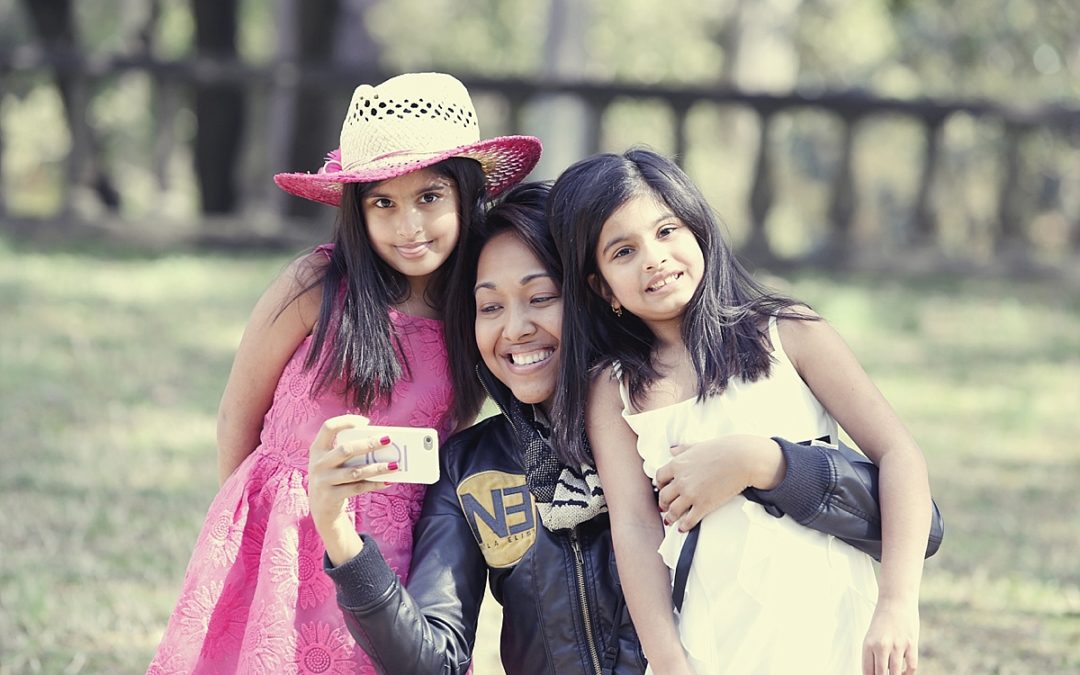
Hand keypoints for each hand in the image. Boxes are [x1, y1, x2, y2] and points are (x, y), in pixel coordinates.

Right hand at [307, 414, 398, 563]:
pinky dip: (375, 484)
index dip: (347, 421)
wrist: (321, 508)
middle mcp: (318, 464)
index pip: (328, 427)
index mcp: (317, 449)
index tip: (366, 422)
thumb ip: (350, 451)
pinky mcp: (331, 497)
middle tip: (388, 440)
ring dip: (377, 468)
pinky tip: (388, 481)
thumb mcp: (334, 462)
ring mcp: (323, 481)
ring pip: (355, 472)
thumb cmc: (335, 476)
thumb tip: (381, 443)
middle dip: (368, 444)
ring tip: (395, 465)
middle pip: (345, 449)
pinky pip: (357, 488)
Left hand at [655, 434, 780, 531]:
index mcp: (678, 464)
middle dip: (663, 503)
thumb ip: (683, 449)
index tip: (662, 489)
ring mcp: (690, 494)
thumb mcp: (698, 446)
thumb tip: (672, 450)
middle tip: (665, 507)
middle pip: (664, 496)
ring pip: (673, 511)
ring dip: (670, 517)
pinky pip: (688, 520)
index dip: (660, 485)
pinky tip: (683, 528)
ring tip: (671, 520)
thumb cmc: (723, 450)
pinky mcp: (703, 506)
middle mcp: (680, 480)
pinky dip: (684, 526)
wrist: (742, 459)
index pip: (659, 477)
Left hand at [862, 598, 919, 674]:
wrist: (896, 600)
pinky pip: (911, 667)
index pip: (867, 672)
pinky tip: (903, 671)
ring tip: (893, 674)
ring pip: (896, 674)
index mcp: (868, 644)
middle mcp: (881, 646)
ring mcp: (897, 646)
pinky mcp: (911, 644)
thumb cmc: (883, 619)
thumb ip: (873, 654)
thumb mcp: (872, 636)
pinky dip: (908, 673)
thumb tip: (876, 672)